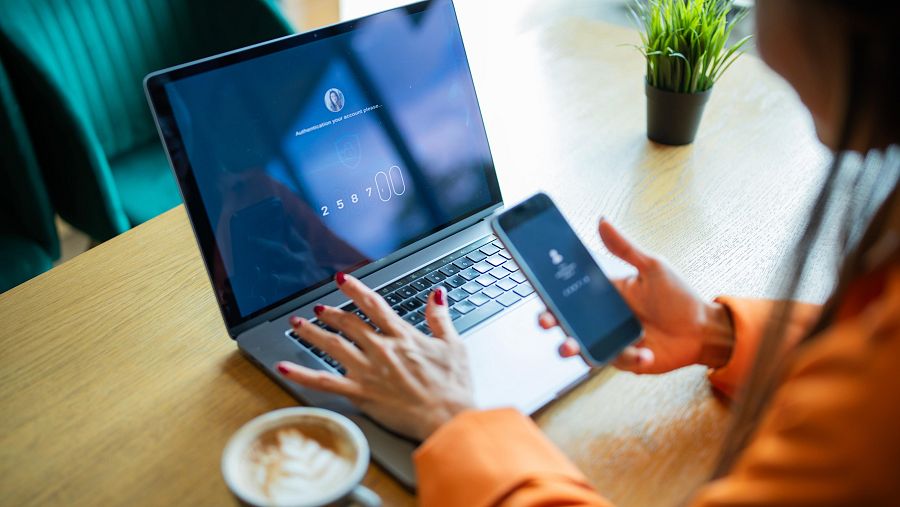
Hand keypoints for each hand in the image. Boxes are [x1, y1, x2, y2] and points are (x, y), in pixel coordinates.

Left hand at [277, 273, 473, 440]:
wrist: (447, 416)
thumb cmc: (453, 385)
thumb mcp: (453, 344)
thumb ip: (440, 317)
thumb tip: (436, 294)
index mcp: (402, 336)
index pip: (373, 305)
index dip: (355, 290)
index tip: (341, 279)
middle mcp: (381, 349)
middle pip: (349, 323)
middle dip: (330, 313)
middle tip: (317, 308)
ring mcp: (368, 371)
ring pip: (332, 346)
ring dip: (312, 333)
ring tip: (298, 325)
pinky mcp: (360, 393)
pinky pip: (325, 382)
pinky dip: (302, 375)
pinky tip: (284, 368)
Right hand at [539, 219, 734, 373]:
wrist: (703, 330)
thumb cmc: (678, 297)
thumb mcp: (652, 267)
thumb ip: (624, 248)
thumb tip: (602, 220)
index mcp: (607, 294)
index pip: (572, 293)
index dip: (552, 294)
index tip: (540, 292)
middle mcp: (604, 318)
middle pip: (568, 321)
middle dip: (552, 323)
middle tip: (547, 321)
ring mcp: (612, 339)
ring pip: (581, 345)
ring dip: (571, 348)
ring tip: (571, 347)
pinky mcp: (625, 359)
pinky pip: (615, 360)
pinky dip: (628, 357)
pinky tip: (644, 351)